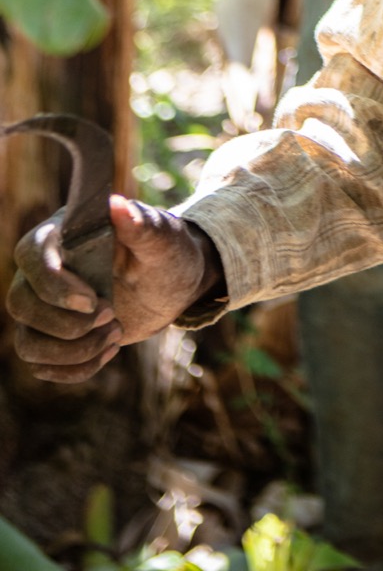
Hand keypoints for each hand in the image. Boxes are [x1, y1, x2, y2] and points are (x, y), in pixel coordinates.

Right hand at [7, 196, 219, 382]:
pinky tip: (110, 351)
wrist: (172, 286)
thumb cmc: (166, 252)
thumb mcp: (162, 239)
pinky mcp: (51, 337)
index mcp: (63, 233)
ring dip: (72, 350)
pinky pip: (40, 365)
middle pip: (21, 303)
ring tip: (116, 335)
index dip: (54, 285)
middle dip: (66, 323)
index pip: (31, 255)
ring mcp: (43, 307)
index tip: (93, 302)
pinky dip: (75, 368)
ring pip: (27, 342)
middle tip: (113, 316)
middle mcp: (43, 270)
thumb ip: (140, 224)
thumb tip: (116, 205)